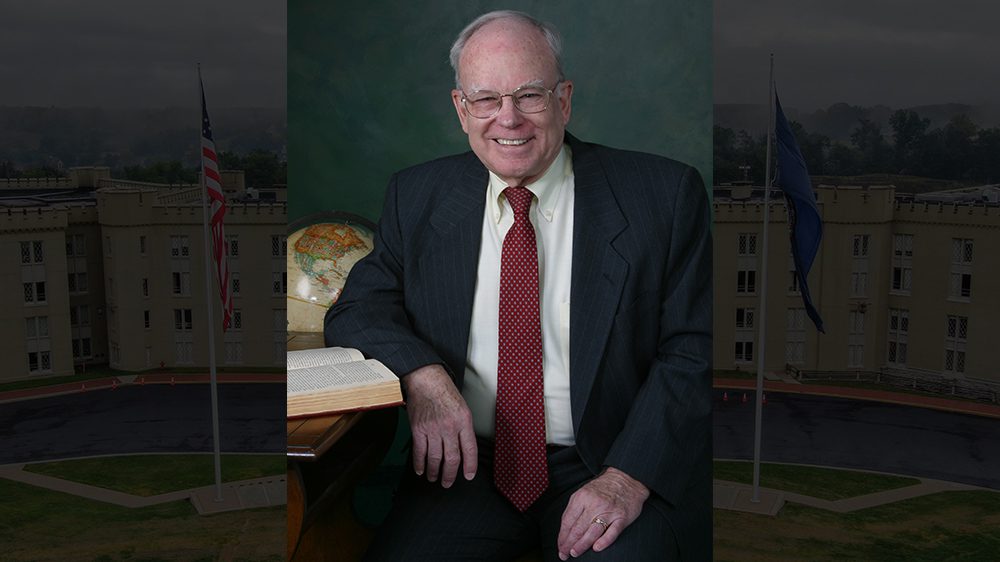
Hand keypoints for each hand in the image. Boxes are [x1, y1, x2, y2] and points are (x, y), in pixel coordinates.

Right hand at [402, 364, 477, 487]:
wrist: (426, 380)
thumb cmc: (445, 392)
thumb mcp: (463, 408)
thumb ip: (464, 428)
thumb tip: (464, 449)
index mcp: (463, 421)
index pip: (469, 449)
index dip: (470, 465)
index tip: (468, 476)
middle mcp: (449, 426)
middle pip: (451, 458)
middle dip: (450, 474)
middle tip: (448, 483)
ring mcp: (432, 428)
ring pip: (434, 458)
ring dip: (434, 471)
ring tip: (434, 478)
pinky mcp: (418, 429)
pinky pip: (419, 451)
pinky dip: (419, 463)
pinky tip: (420, 470)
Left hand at [557, 467, 649, 559]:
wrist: (626, 479)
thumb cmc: (602, 489)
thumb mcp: (583, 492)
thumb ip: (574, 509)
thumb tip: (565, 531)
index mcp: (582, 497)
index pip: (568, 521)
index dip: (562, 536)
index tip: (560, 546)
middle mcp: (594, 504)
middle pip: (578, 528)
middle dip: (569, 543)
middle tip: (564, 554)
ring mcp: (609, 511)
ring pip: (593, 531)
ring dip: (582, 544)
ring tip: (575, 552)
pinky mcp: (622, 517)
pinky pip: (612, 532)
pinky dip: (604, 541)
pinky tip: (596, 548)